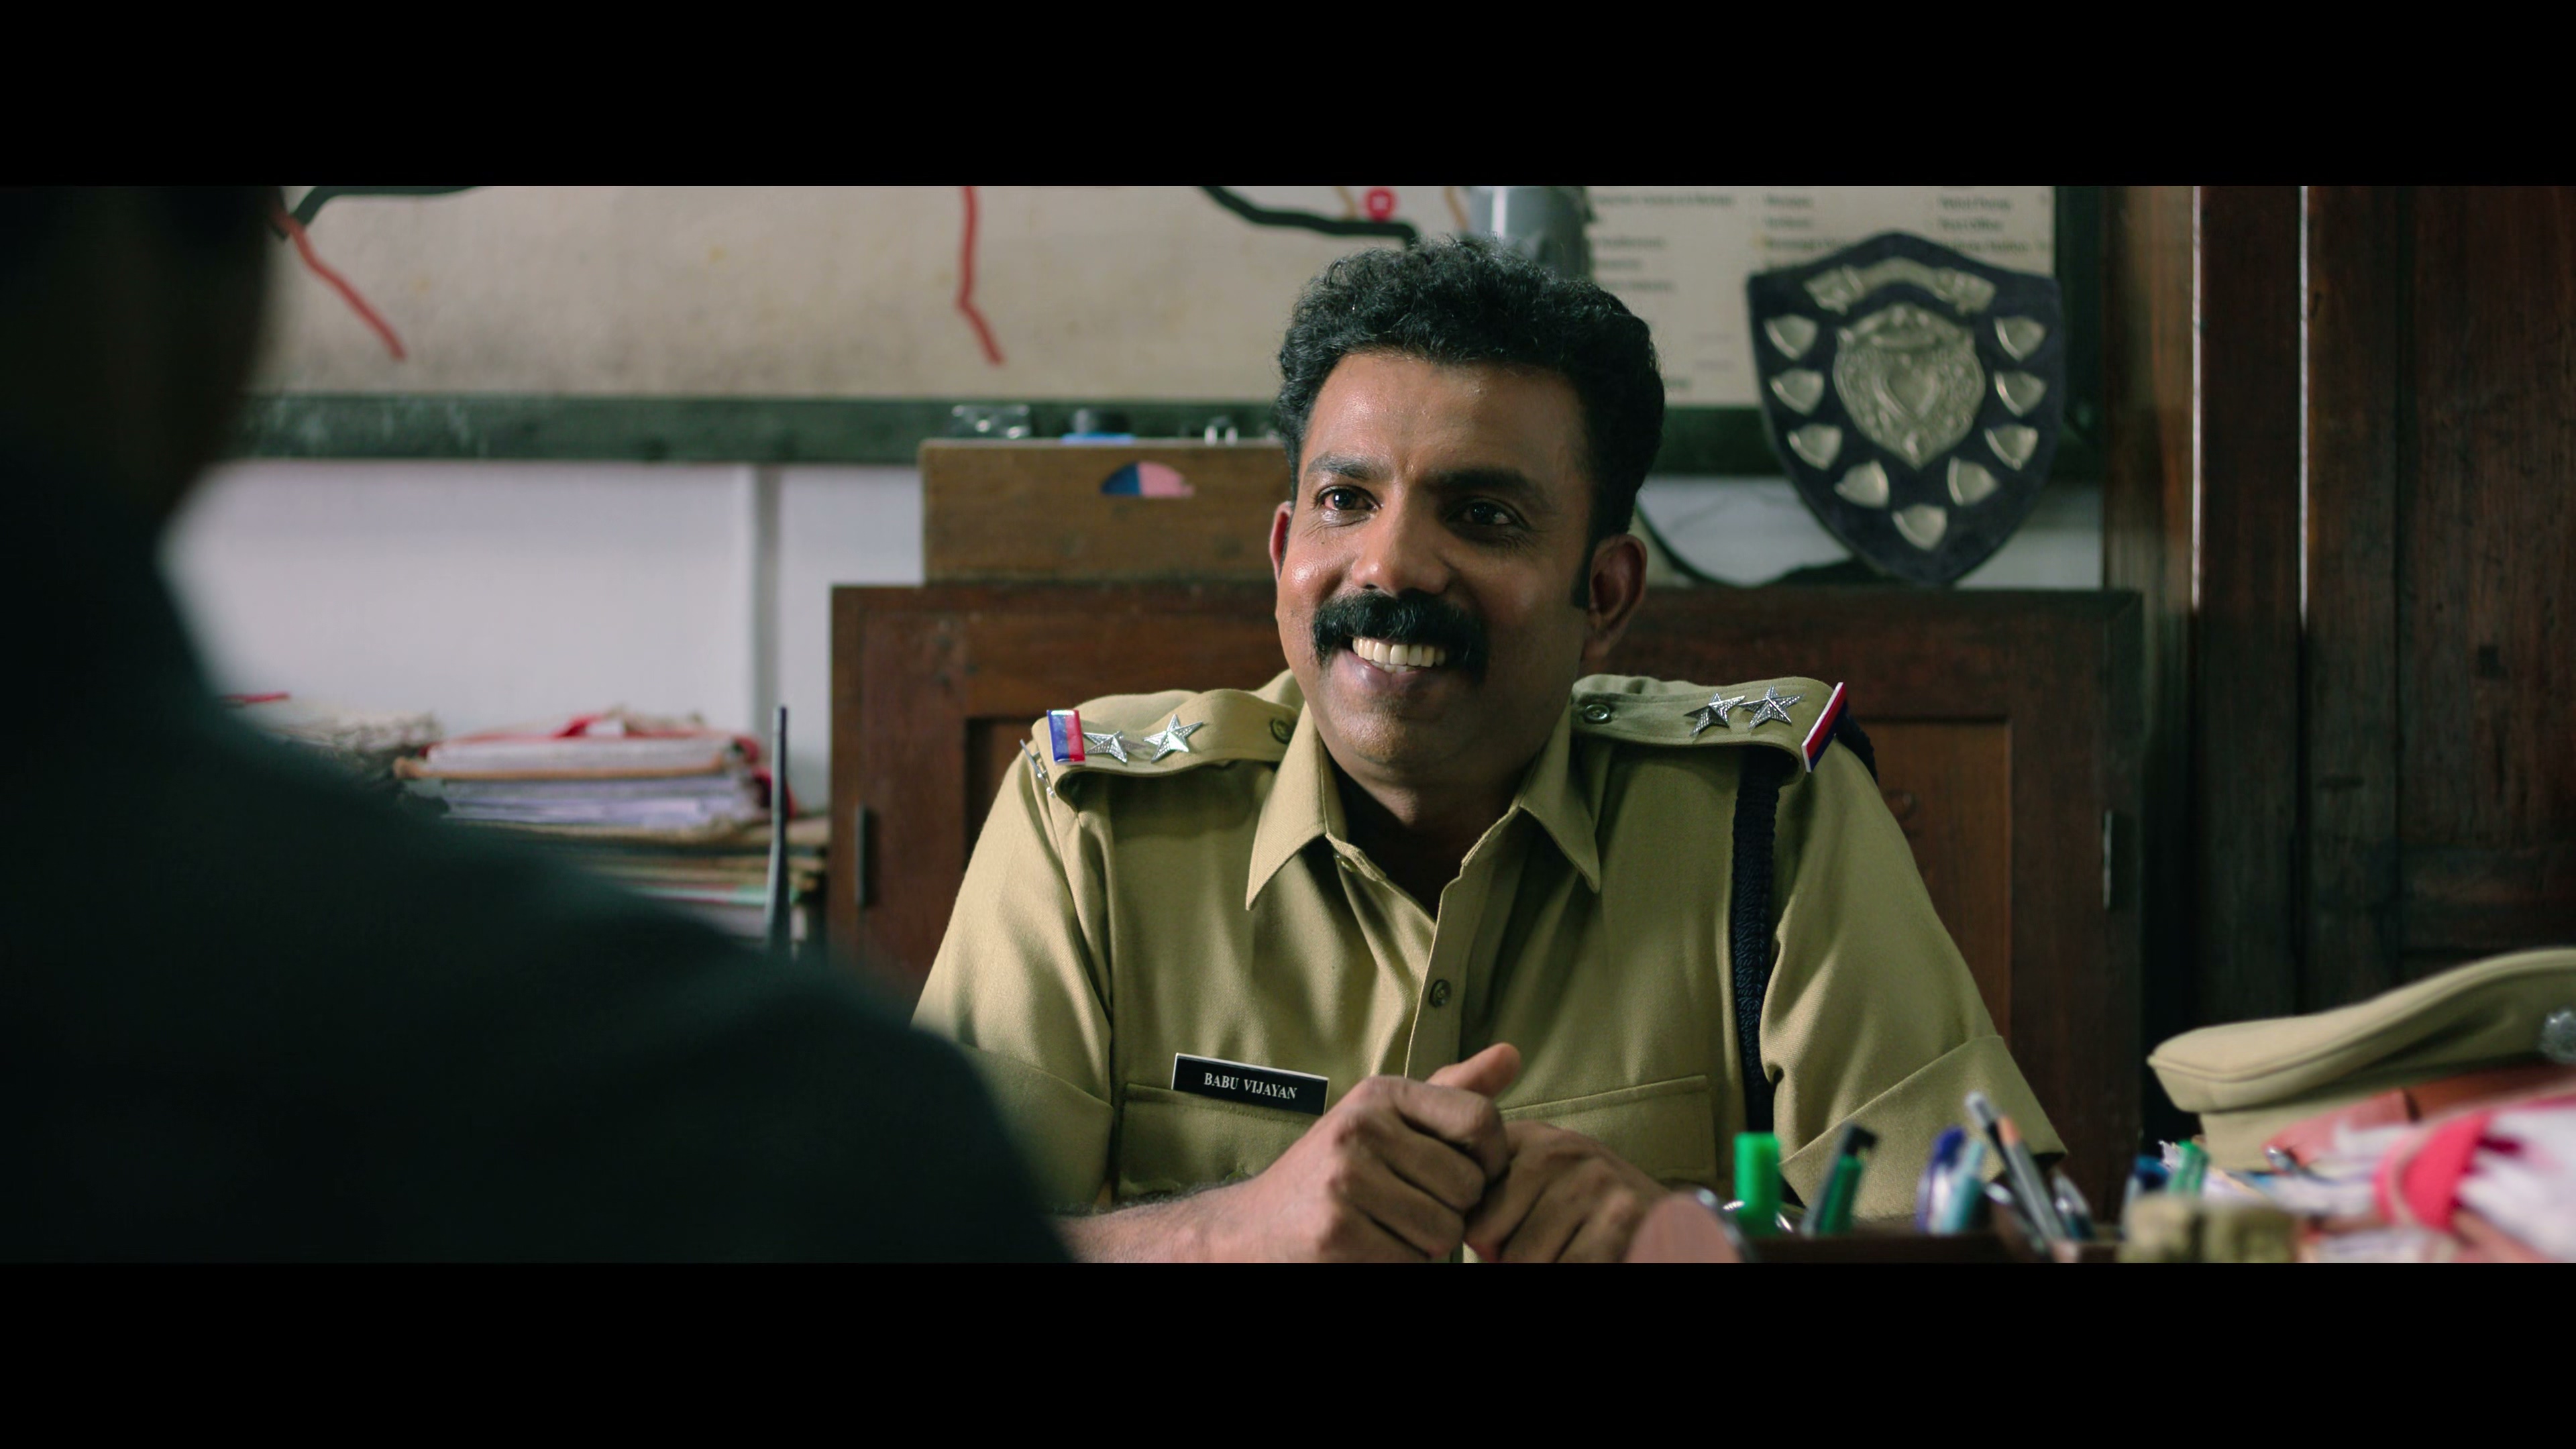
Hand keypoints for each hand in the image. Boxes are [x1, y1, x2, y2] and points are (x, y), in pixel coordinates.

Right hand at [1193, 1043, 1521, 1261]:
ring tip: (1390, 1226)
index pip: (1480, 1118)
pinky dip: (1400, 1264)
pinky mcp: (1336, 1232)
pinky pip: (1412, 1261)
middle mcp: (1361, 1127)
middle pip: (1468, 1185)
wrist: (1254, 1227)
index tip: (1474, 1175)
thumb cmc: (1336, 1172)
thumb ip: (1451, 1091)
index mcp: (1381, 1093)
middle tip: (1413, 1207)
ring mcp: (1345, 1179)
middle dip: (1453, 1209)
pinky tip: (1370, 1247)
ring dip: (1428, 1243)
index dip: (1492, 1159)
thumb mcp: (1387, 1118)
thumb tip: (1511, 1054)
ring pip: (1445, 1230)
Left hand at [1463, 1121, 1665, 1262]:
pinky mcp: (1623, 1214)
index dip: (1479, 1236)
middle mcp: (1558, 1147)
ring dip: (1541, 1269)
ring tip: (1569, 1252)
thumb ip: (1477, 1187)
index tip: (1504, 1234)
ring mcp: (1593, 1177)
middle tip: (1547, 1247)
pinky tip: (1591, 1257)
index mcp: (1524, 1138)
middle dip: (1508, 1258)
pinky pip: (1568, 1268)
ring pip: (1522, 1260)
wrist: (1666, 1229)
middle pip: (1485, 1233)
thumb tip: (1440, 1225)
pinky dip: (1571, 1270)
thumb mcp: (1524, 1191)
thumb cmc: (1580, 1222)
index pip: (1464, 1199)